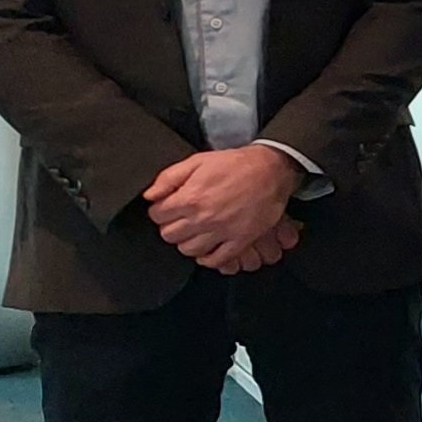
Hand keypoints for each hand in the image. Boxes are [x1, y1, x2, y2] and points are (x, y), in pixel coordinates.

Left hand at [146, 144, 302, 267]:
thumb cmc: (235, 164)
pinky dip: (208, 258)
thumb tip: (150, 195)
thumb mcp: (198, 161)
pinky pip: (217, 260)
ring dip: (187, 242)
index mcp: (190, 198)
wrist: (271, 170)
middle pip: (170, 235)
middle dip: (171, 226)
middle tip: (180, 219)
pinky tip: (208, 249)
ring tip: (194, 232)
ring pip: (189, 249)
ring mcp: (222, 231)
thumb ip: (169, 178)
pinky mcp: (240, 240)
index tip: (167, 208)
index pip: (157, 215)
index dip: (159, 210)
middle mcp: (203, 218)